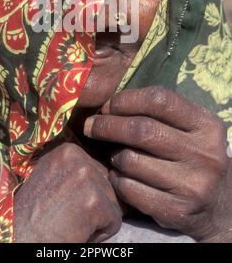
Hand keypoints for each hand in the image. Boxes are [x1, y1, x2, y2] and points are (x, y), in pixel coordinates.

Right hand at [14, 142, 122, 242]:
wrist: (17, 238)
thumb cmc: (35, 216)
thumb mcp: (54, 180)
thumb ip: (79, 172)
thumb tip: (117, 174)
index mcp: (67, 149)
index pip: (99, 170)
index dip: (86, 194)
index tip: (62, 202)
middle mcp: (76, 155)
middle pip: (109, 184)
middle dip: (96, 205)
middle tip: (66, 215)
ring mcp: (85, 175)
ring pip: (115, 202)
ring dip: (98, 219)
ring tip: (70, 222)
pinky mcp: (93, 200)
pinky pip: (115, 221)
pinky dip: (99, 234)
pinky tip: (75, 232)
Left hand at [83, 86, 231, 241]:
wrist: (220, 204)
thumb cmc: (192, 154)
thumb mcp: (189, 127)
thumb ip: (158, 113)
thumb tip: (108, 106)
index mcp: (207, 125)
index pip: (159, 100)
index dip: (126, 100)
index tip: (107, 106)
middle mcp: (205, 154)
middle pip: (141, 130)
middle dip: (107, 125)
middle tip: (91, 126)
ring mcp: (193, 185)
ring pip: (130, 160)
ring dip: (113, 154)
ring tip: (113, 153)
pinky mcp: (177, 211)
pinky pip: (129, 189)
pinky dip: (116, 179)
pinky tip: (120, 175)